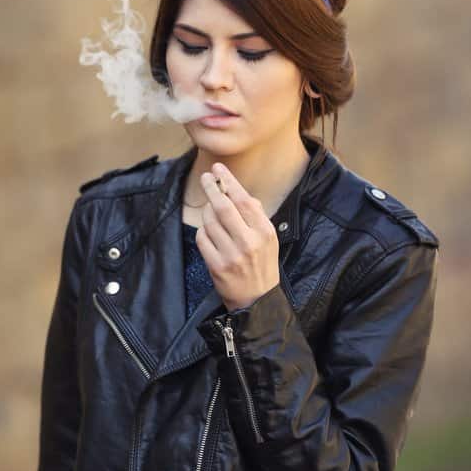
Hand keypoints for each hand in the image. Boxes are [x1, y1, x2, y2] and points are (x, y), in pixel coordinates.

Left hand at [195, 162, 279, 311]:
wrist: (258, 300)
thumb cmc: (262, 265)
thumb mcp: (268, 239)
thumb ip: (256, 216)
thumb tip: (240, 193)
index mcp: (264, 232)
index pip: (244, 200)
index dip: (229, 182)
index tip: (218, 169)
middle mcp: (249, 242)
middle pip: (224, 207)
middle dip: (211, 188)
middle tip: (205, 178)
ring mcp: (232, 255)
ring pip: (210, 222)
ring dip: (207, 213)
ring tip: (211, 213)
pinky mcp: (217, 266)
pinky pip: (202, 238)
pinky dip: (203, 232)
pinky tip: (209, 234)